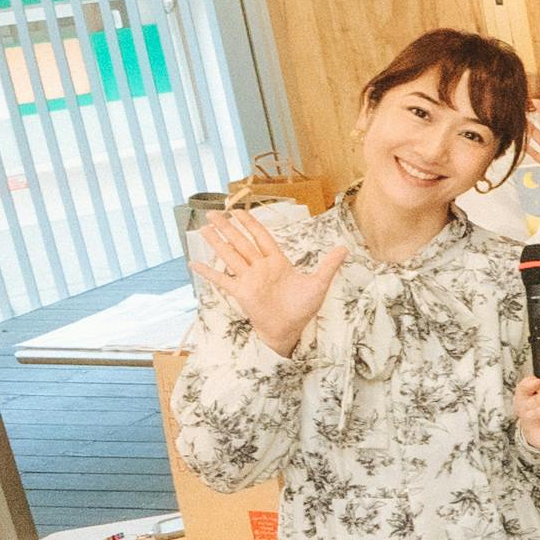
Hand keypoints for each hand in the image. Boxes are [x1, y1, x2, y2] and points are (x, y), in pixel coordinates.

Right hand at [191, 212, 349, 358]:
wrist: (290, 329)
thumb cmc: (303, 308)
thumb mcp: (319, 284)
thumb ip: (329, 265)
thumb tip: (345, 248)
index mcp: (277, 262)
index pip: (261, 237)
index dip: (250, 224)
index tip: (238, 211)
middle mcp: (260, 267)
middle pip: (241, 242)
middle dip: (227, 227)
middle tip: (211, 212)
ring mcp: (249, 279)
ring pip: (230, 256)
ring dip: (216, 242)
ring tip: (203, 228)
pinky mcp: (241, 293)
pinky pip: (222, 280)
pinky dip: (208, 272)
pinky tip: (194, 263)